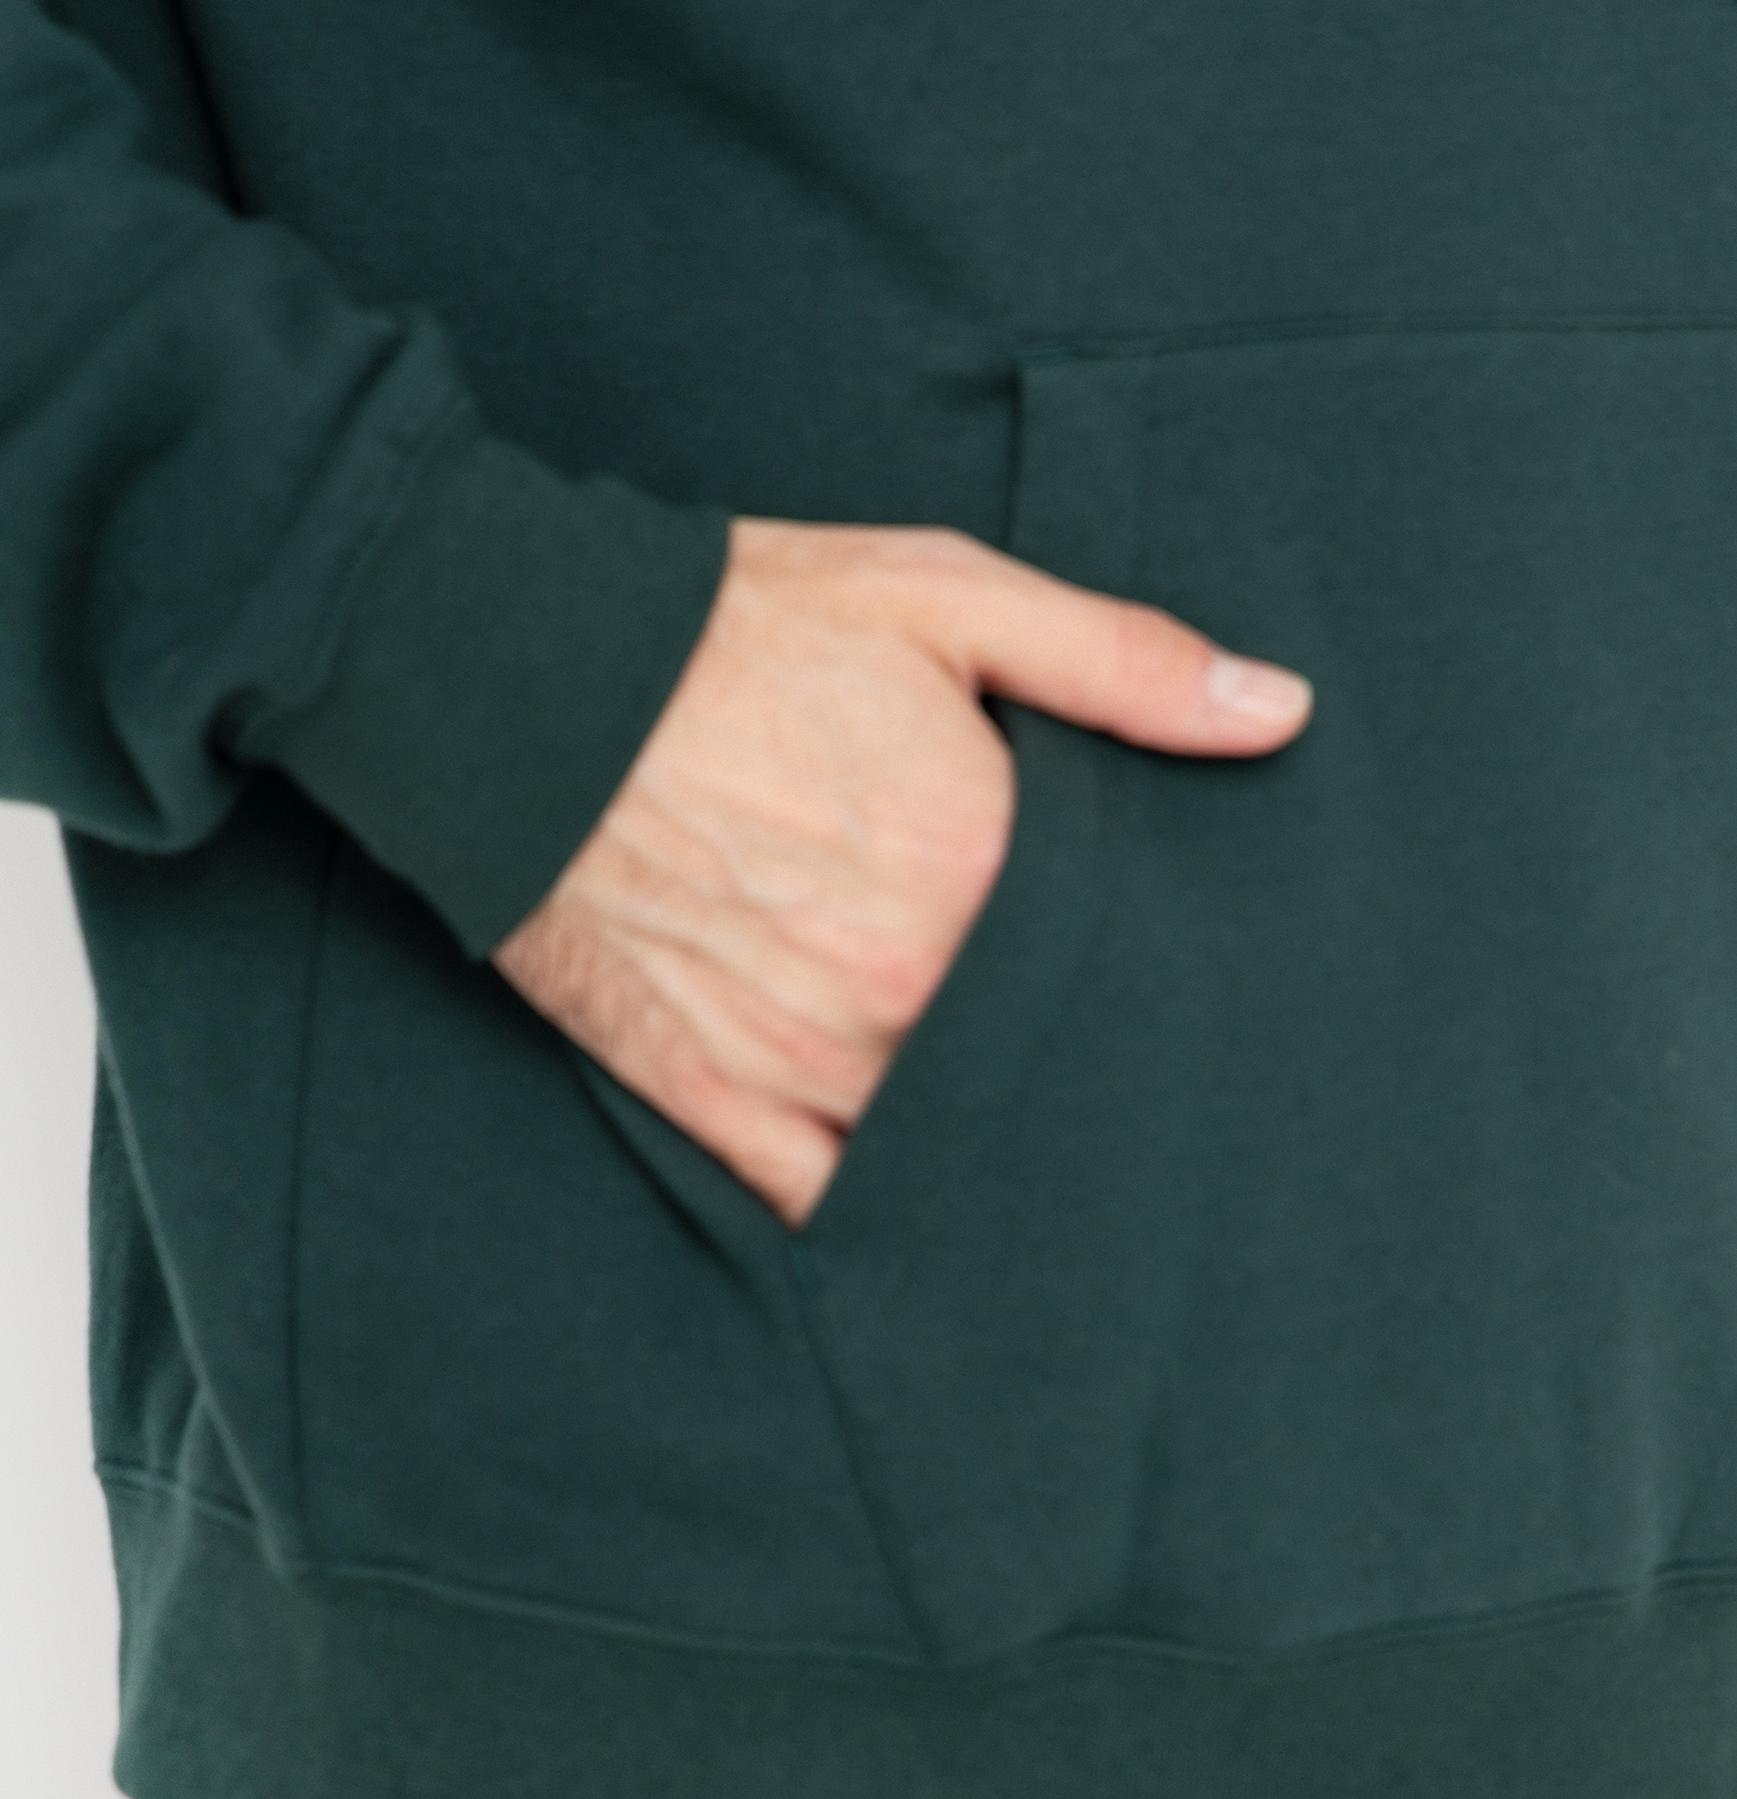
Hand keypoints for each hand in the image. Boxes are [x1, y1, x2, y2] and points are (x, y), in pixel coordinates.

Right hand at [492, 516, 1311, 1226]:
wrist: (518, 680)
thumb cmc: (736, 629)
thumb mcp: (943, 597)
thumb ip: (1120, 662)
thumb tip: (1280, 714)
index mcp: (979, 868)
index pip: (1121, 972)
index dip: (1151, 979)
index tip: (1187, 989)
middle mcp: (902, 988)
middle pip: (1038, 1070)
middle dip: (1076, 1066)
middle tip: (1125, 1072)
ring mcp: (804, 1057)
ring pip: (944, 1147)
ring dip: (987, 1139)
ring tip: (1038, 1136)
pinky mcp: (711, 1096)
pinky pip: (821, 1200)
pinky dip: (872, 1201)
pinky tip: (919, 1193)